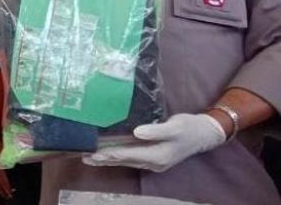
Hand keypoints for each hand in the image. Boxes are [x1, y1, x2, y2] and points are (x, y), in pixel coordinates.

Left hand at [82, 113, 225, 172]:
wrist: (205, 134)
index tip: (94, 152)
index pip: (128, 155)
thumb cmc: (189, 128)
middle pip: (124, 161)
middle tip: (84, 157)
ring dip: (108, 160)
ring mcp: (153, 162)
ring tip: (90, 158)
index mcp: (157, 156)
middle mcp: (153, 162)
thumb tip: (137, 132)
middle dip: (104, 159)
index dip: (110, 153)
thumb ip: (155, 130)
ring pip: (126, 162)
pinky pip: (131, 159)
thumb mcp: (174, 127)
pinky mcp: (153, 158)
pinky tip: (108, 156)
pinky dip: (118, 158)